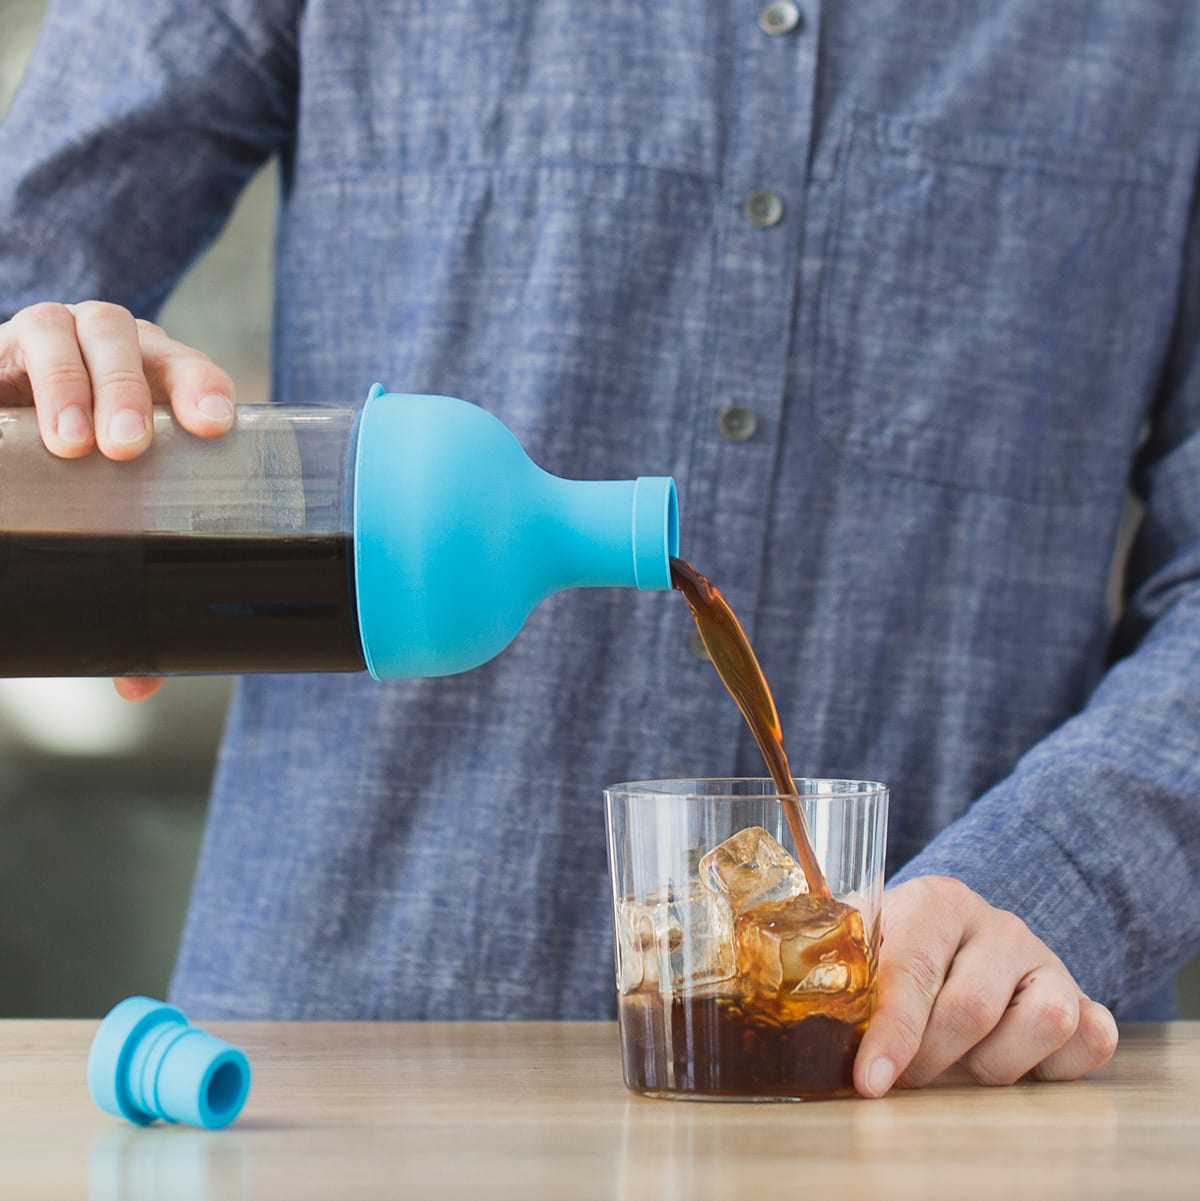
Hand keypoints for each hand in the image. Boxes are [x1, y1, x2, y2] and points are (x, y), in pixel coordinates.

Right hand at [0, 301, 237, 699]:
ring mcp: (49, 340)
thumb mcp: (123, 512)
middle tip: (125, 448)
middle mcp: (110, 348)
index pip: (193, 371)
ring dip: (67, 381)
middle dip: (127, 392)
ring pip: (61, 335)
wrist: (18, 415)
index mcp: (161, 378)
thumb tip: (139, 685)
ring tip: (67, 442)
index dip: (204, 390)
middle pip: (126, 346)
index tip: (213, 427)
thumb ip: (137, 581)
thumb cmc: (100, 475)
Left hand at [854, 875, 1117, 1096]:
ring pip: (1045, 1022)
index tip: (871, 1081)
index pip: (914, 971)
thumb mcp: (866, 952)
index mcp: (936, 902)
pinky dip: (1057, 1066)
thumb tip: (813, 1033)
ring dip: (995, 1063)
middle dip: (932, 1059)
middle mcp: (998, 924)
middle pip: (972, 1008)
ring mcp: (1046, 958)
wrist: (953, 940)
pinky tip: (1017, 1060)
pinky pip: (1092, 1038)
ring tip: (962, 1060)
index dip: (892, 1034)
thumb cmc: (899, 954)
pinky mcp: (1083, 994)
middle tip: (906, 1074)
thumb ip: (845, 980)